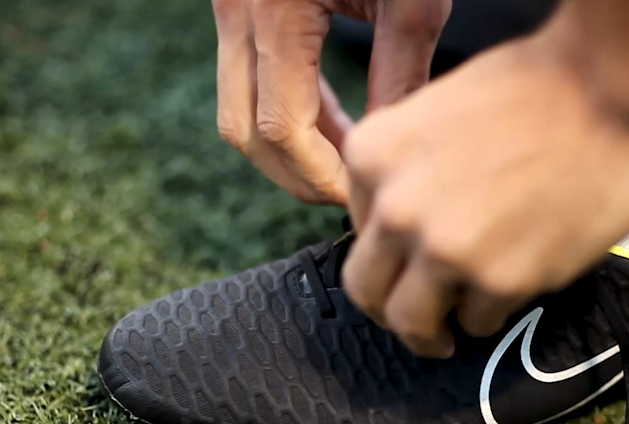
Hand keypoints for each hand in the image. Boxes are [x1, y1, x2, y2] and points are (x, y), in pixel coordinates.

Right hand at [212, 0, 450, 203]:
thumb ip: (400, 79)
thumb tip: (392, 151)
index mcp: (274, 8)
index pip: (281, 130)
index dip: (321, 177)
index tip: (360, 200)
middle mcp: (236, 10)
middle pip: (245, 133)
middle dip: (298, 175)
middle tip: (352, 194)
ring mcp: (228, 8)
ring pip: (238, 112)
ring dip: (291, 149)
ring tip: (350, 163)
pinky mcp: (239, 8)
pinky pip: (249, 81)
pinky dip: (287, 114)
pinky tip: (334, 124)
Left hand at [342, 36, 628, 357]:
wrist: (618, 87)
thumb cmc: (549, 84)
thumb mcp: (444, 110)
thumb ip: (413, 168)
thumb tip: (412, 218)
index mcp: (374, 155)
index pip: (356, 229)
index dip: (387, 252)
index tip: (405, 264)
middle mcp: (396, 207)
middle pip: (367, 288)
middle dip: (389, 309)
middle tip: (414, 320)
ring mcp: (444, 249)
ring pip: (412, 321)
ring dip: (430, 334)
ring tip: (449, 335)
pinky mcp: (499, 281)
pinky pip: (479, 322)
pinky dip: (491, 316)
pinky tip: (509, 294)